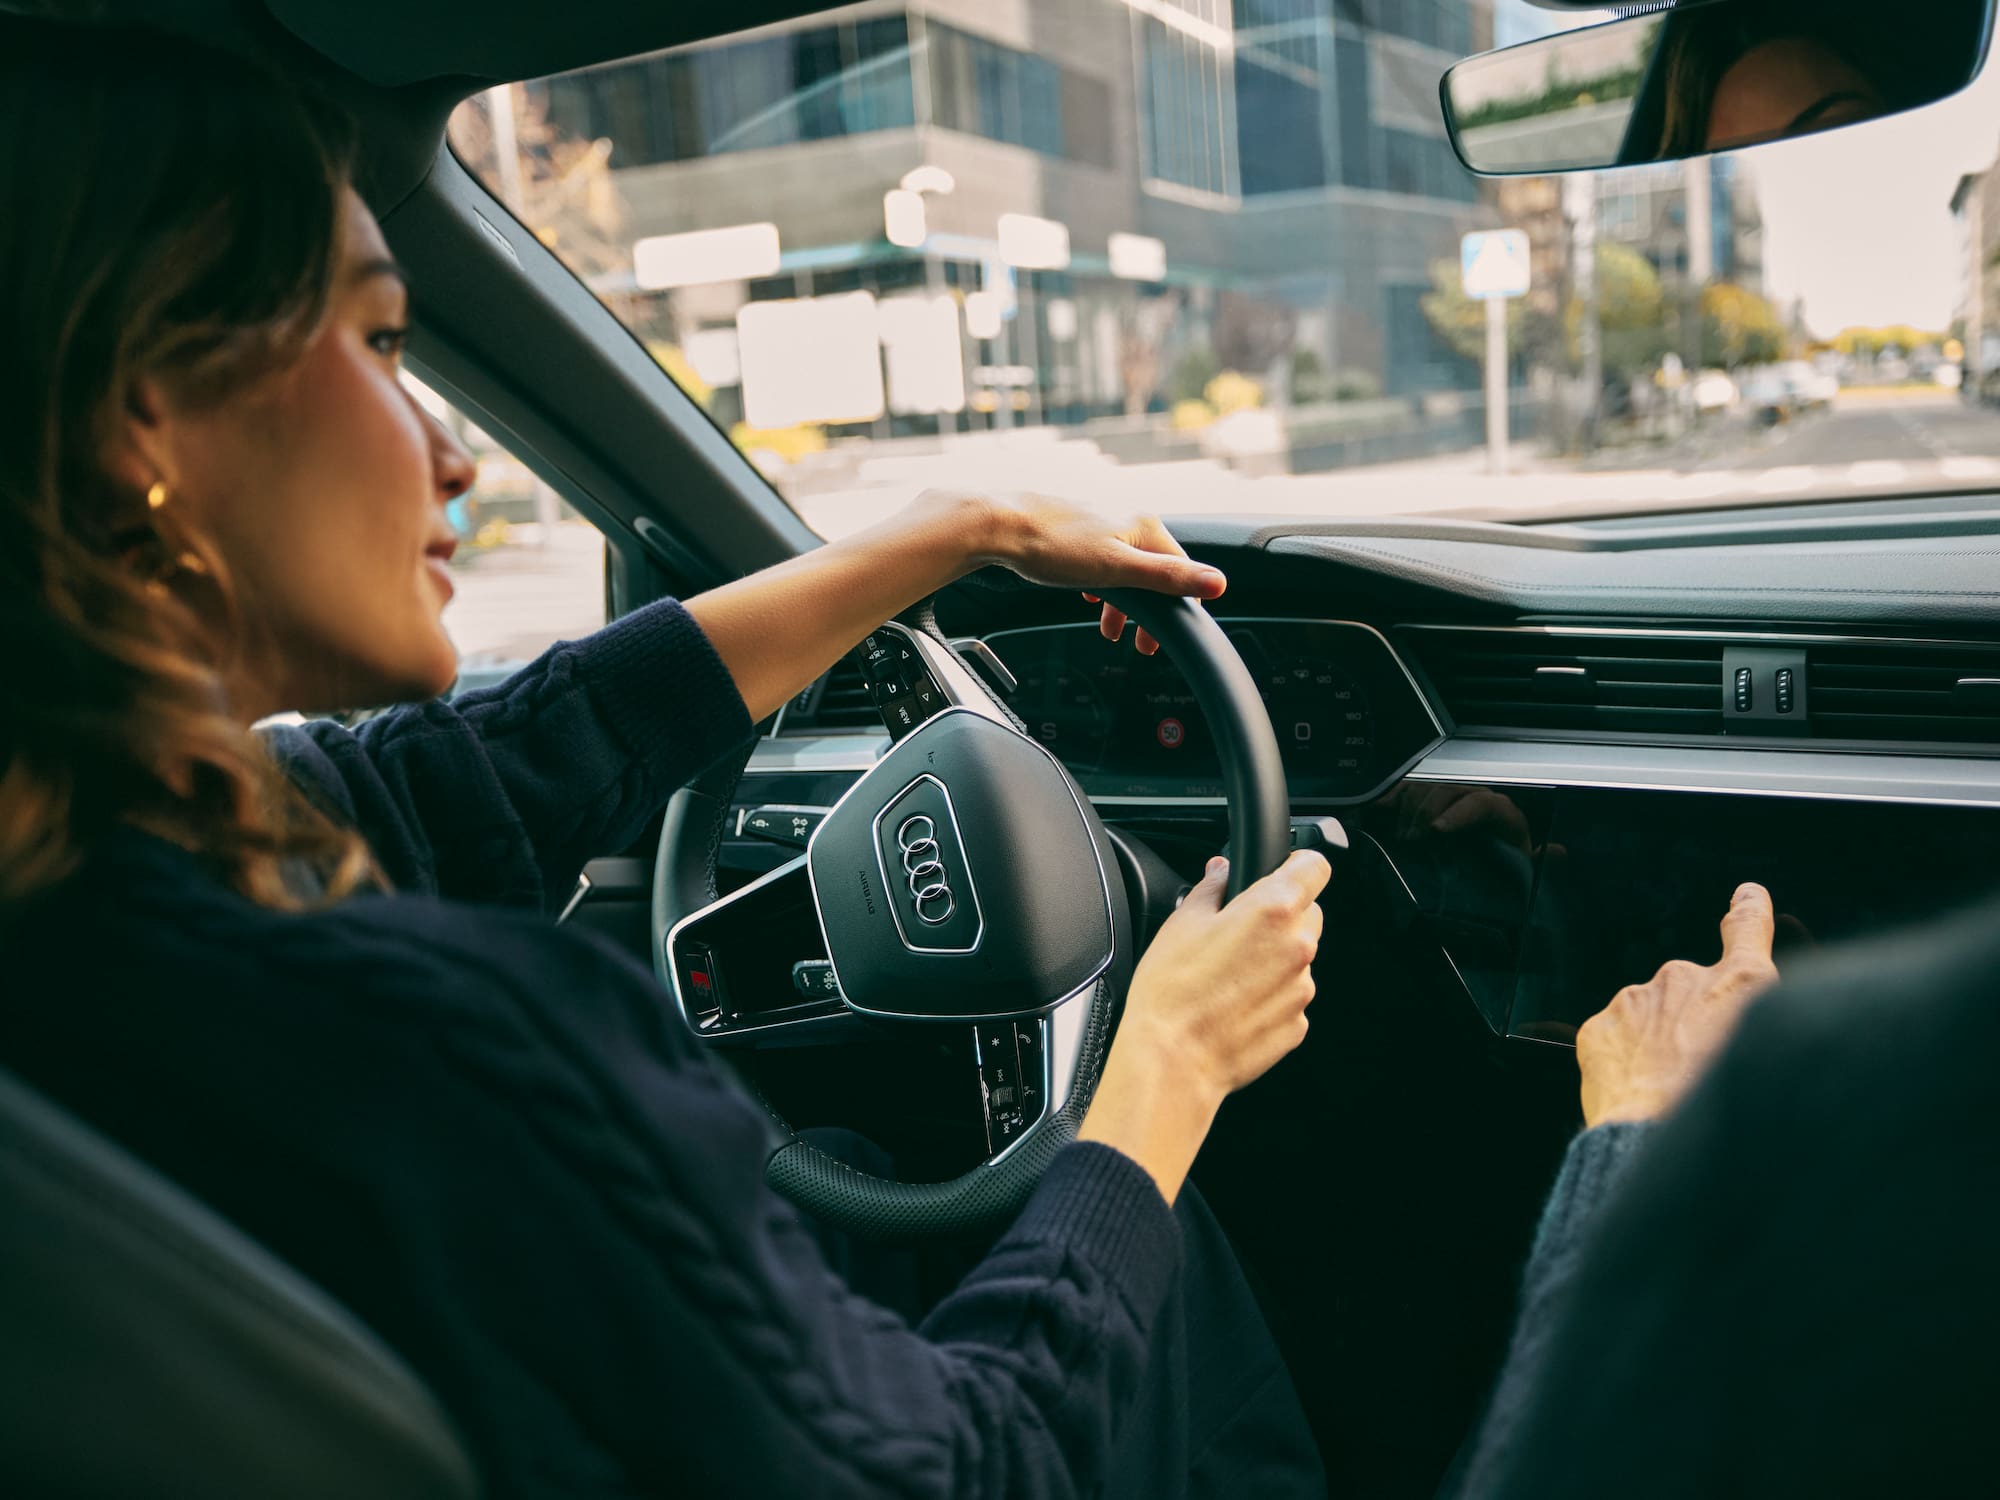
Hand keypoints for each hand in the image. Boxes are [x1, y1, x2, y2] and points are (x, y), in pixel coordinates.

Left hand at [943, 489, 1226, 655]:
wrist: (998, 525)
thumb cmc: (1053, 546)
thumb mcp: (1118, 569)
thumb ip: (1168, 577)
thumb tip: (1218, 583)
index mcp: (1142, 527)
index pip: (1179, 569)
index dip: (1178, 606)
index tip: (1164, 636)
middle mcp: (1123, 519)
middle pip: (1150, 571)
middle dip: (1146, 612)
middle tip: (1139, 645)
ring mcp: (1097, 522)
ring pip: (1122, 567)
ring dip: (1121, 603)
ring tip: (1108, 630)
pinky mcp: (1072, 528)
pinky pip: (1098, 560)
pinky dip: (1099, 585)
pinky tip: (1085, 596)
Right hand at [1080, 851, 1330, 1201]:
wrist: (1174, 1060)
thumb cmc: (1172, 993)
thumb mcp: (1181, 923)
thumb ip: (1212, 888)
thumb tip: (1221, 872)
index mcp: (1273, 910)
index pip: (1314, 866)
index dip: (1295, 863)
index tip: (1278, 871)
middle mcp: (1298, 947)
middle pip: (1308, 912)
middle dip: (1280, 914)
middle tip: (1238, 929)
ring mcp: (1302, 988)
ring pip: (1297, 957)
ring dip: (1273, 957)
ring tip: (1228, 974)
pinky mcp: (1298, 1023)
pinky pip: (1289, 995)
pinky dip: (1270, 994)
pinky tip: (1234, 1002)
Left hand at [1577, 883, 1779, 1127]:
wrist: (1660, 1147)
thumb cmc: (1733, 1118)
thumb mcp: (1773, 1061)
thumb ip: (1758, 1028)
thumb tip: (1741, 1030)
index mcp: (1744, 985)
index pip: (1748, 930)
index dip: (1748, 912)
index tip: (1747, 897)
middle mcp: (1686, 979)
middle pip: (1693, 996)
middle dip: (1695, 1028)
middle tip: (1702, 1076)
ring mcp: (1637, 1000)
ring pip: (1652, 1020)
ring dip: (1660, 1049)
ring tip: (1673, 1095)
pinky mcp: (1599, 1026)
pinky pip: (1617, 1040)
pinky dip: (1628, 1065)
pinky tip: (1642, 1095)